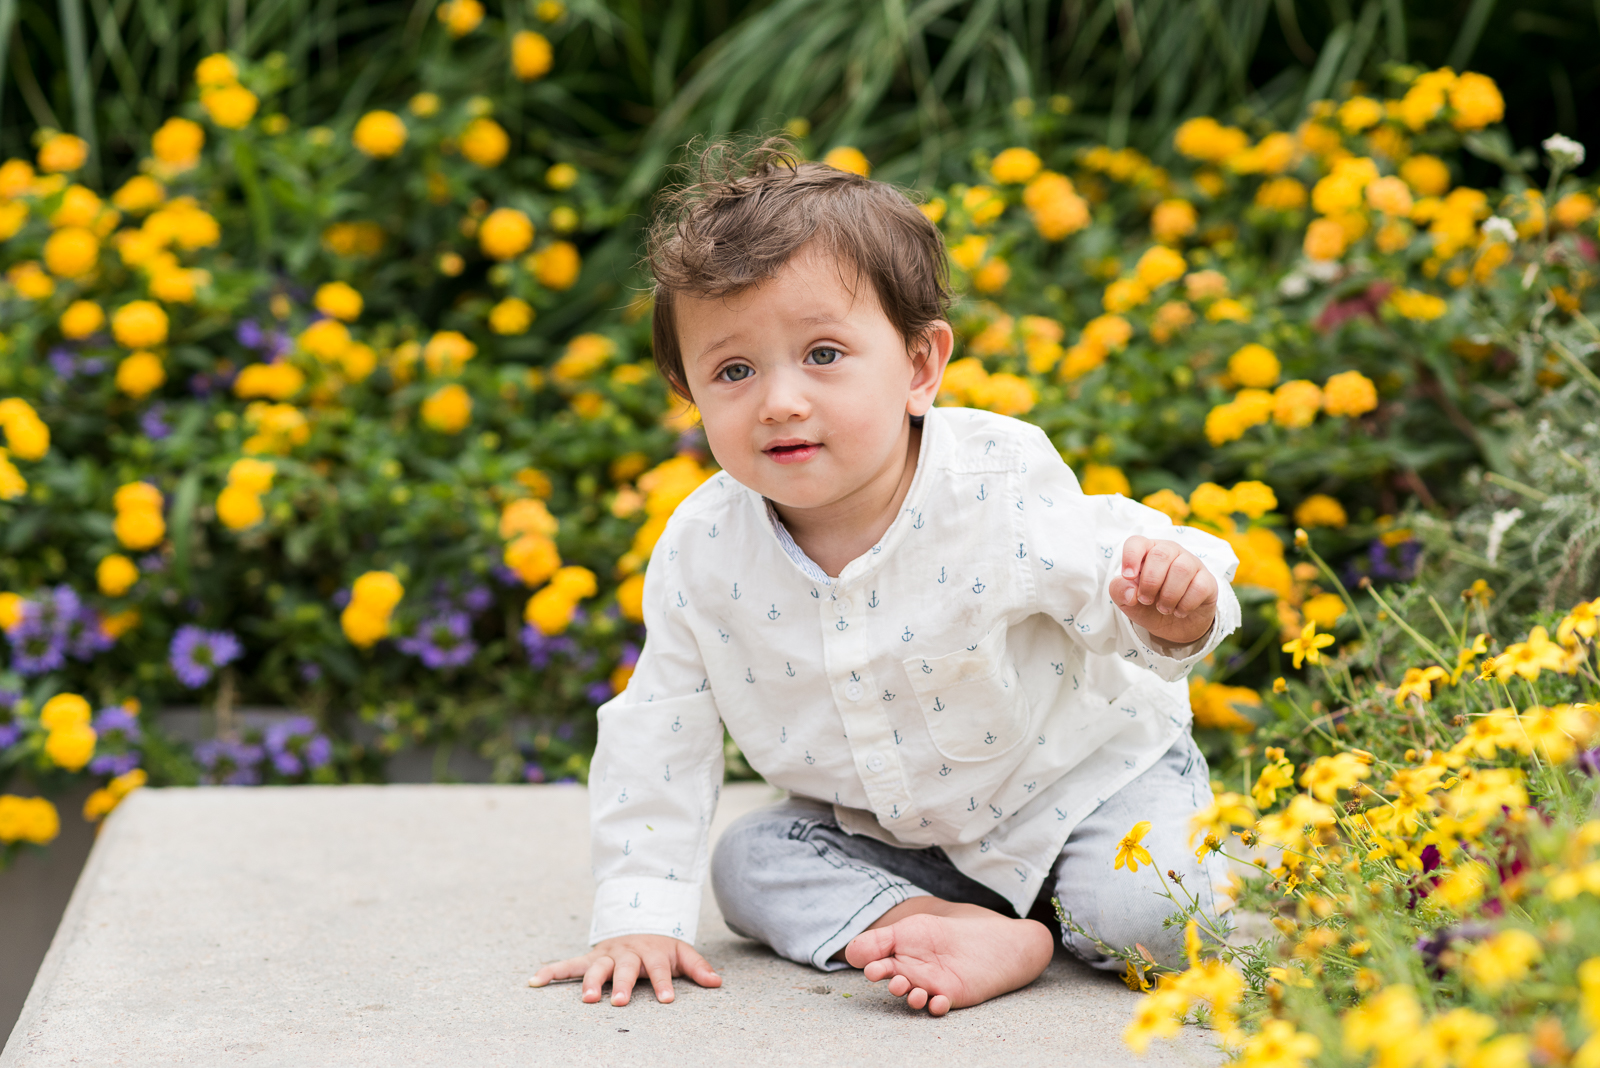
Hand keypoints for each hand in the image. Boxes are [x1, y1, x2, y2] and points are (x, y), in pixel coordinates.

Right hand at [528, 934, 720, 1005]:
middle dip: (622, 984)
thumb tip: (717, 982)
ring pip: (596, 967)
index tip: (667, 1000)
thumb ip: (698, 967)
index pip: (659, 968)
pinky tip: (535, 981)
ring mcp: (606, 955)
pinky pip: (568, 964)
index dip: (664, 982)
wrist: (638, 919)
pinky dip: (551, 971)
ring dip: (590, 981)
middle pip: (625, 968)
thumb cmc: (661, 945)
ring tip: (586, 998)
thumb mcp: (681, 952)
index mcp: (651, 952)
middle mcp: (627, 953)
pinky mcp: (590, 958)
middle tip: (619, 1001)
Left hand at [1110, 536, 1217, 645]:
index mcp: (1147, 551)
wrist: (1174, 626)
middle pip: (1160, 554)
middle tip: (1146, 600)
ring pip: (1181, 569)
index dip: (1130, 557)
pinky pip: (1199, 586)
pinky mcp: (1207, 580)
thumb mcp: (1126, 601)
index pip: (1137, 542)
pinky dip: (1185, 604)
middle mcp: (1170, 552)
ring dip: (1168, 595)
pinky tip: (1179, 611)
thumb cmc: (1148, 604)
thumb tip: (1130, 592)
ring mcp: (1191, 564)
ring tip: (1163, 608)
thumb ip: (1119, 591)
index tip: (1128, 577)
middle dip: (1150, 582)